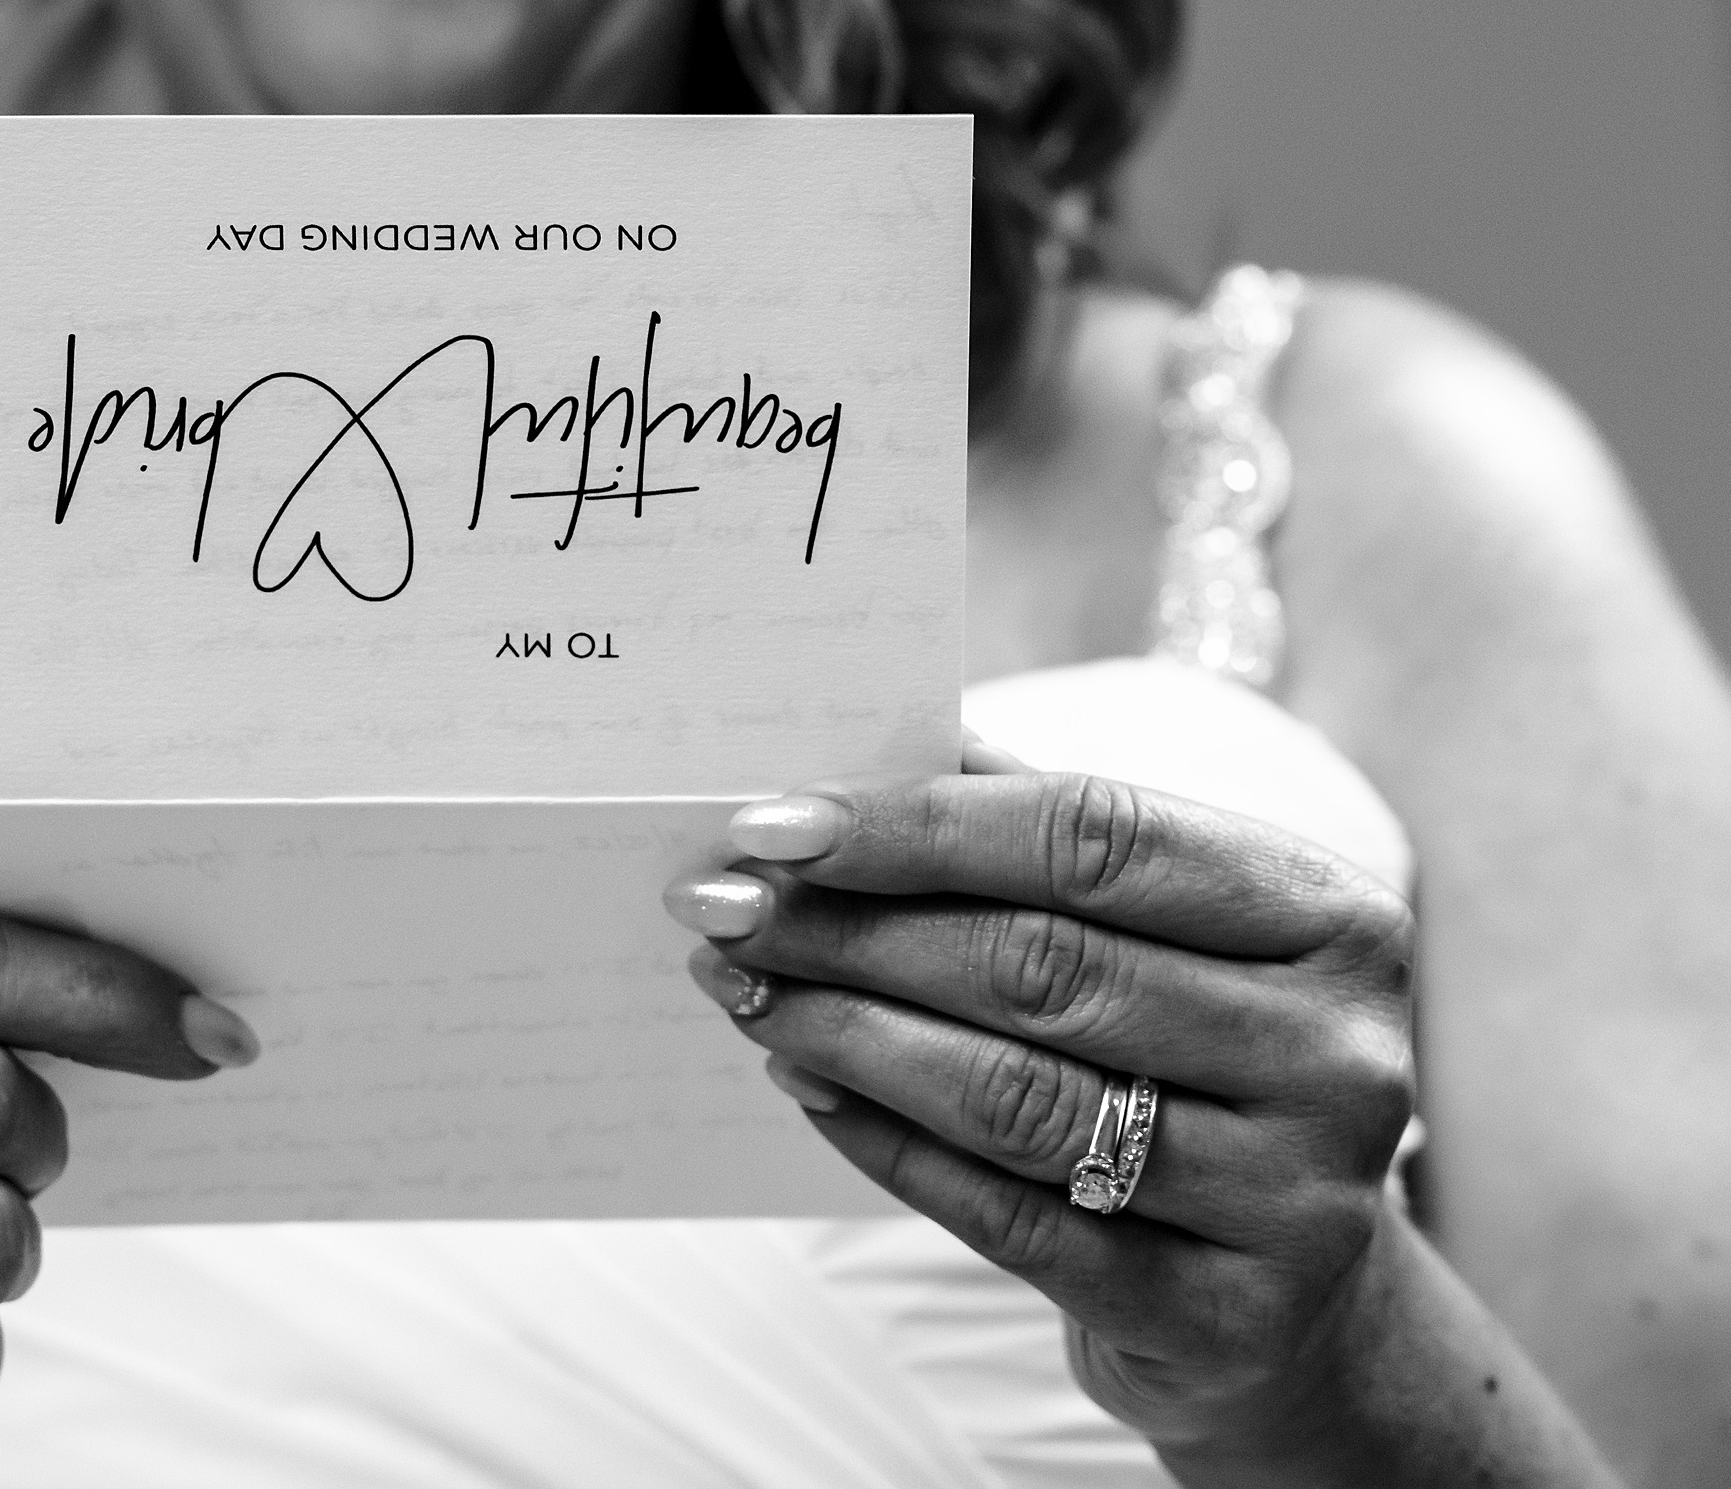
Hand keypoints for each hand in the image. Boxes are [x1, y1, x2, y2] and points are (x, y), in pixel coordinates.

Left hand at [664, 767, 1418, 1465]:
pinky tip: (807, 1083)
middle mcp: (1337, 1056)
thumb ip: (1031, 822)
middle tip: (724, 909)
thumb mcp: (1157, 925)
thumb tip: (861, 740)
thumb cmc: (1195, 1048)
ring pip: (1015, 1096)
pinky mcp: (1224, 1321)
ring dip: (846, 1032)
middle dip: (852, 930)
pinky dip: (885, 1142)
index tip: (770, 821)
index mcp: (1330, 915)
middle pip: (1042, 966)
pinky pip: (1009, 1218)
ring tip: (746, 990)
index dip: (917, 823)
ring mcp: (1294, 1201)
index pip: (1095, 833)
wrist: (1298, 1292)